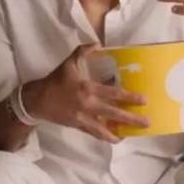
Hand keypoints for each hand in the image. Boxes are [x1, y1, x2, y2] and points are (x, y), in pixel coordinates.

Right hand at [23, 44, 149, 142]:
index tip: (144, 100)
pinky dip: (105, 136)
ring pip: (105, 127)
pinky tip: (114, 138)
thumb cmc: (54, 81)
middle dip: (132, 118)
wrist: (37, 99)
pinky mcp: (78, 125)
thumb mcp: (68, 64)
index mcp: (88, 88)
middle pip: (114, 113)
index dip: (130, 97)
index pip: (114, 94)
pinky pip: (94, 133)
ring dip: (119, 132)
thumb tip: (96, 44)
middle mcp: (89, 104)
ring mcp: (83, 117)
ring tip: (130, 134)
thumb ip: (82, 52)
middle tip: (146, 123)